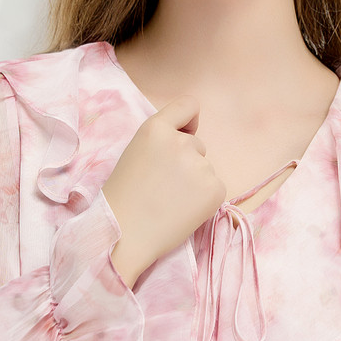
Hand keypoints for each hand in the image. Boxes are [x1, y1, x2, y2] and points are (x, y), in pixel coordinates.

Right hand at [102, 95, 225, 286]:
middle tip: (162, 186)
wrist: (125, 235)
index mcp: (155, 128)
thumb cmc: (124, 198)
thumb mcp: (135, 153)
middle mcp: (181, 142)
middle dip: (185, 160)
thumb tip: (189, 138)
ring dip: (194, 181)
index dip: (188, 121)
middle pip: (196, 143)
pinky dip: (203, 199)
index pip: (189, 105)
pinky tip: (182, 211)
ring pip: (204, 167)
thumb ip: (161, 140)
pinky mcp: (216, 189)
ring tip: (169, 201)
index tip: (184, 133)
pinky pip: (215, 187)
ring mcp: (200, 166)